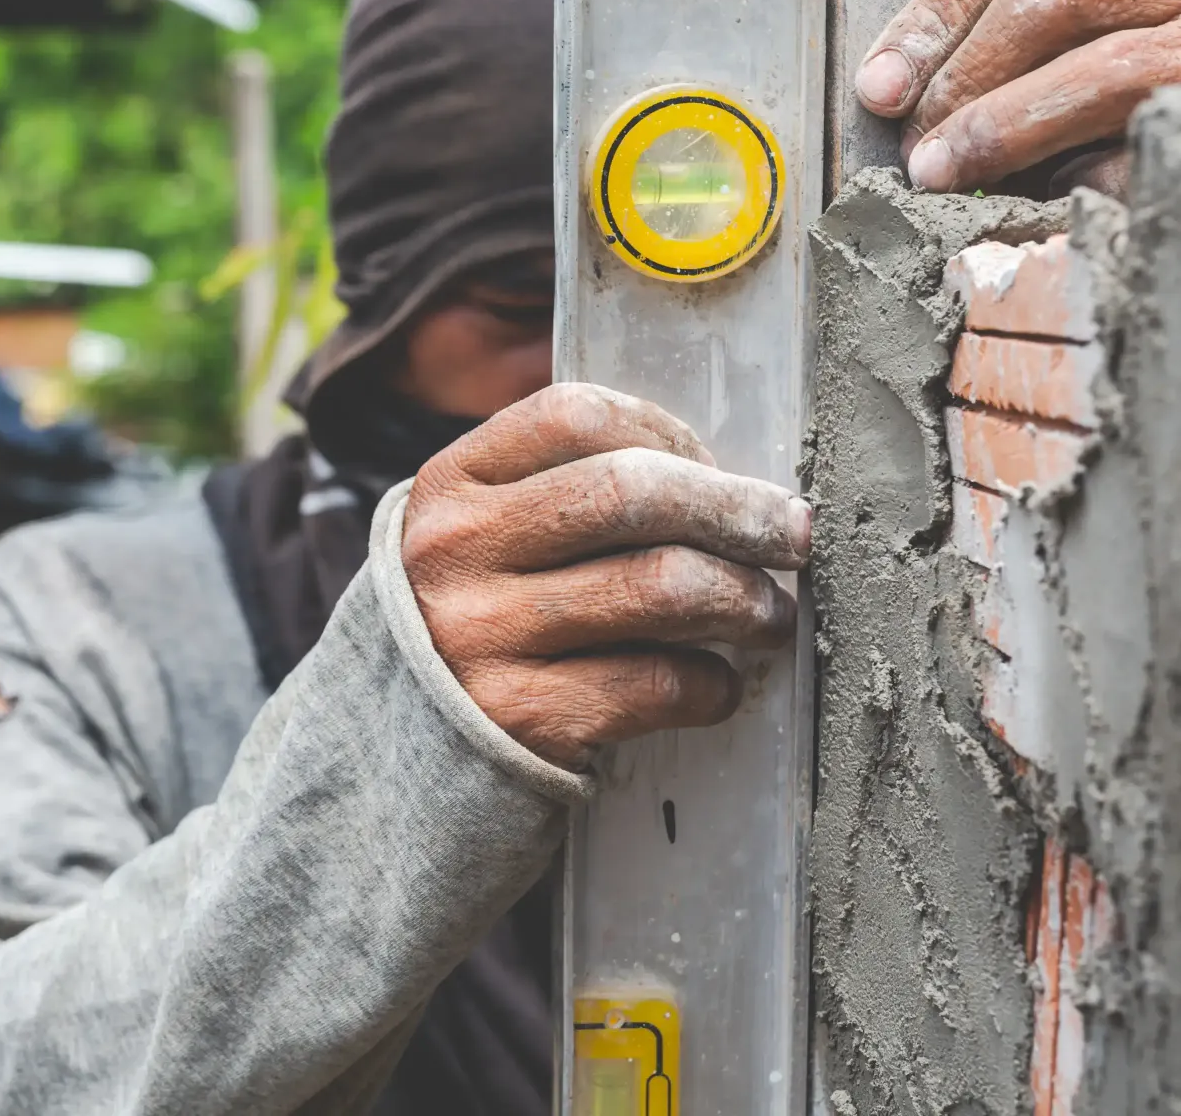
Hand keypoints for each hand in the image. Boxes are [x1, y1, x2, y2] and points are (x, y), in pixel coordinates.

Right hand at [401, 383, 810, 768]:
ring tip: (768, 615)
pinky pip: (655, 684)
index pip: (575, 416)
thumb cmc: (469, 631)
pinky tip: (715, 686)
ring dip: (744, 598)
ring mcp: (482, 637)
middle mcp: (456, 552)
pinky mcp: (520, 720)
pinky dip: (710, 685)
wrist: (389, 765)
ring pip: (660, 587)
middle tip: (791, 534)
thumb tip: (721, 482)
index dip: (668, 432)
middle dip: (737, 510)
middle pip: (630, 493)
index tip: (715, 468)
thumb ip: (560, 495)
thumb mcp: (478, 540)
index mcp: (448, 486)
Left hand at [856, 0, 1180, 196]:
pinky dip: (1091, 180)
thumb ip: (983, 84)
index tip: (877, 92)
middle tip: (914, 156)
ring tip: (948, 180)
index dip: (929, 18)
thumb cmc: (1122, 152)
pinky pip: (1156, 143)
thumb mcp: (1044, 100)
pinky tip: (1051, 208)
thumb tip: (885, 104)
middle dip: (960, 81)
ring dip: (1004, 130)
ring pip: (1103, 67)